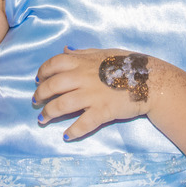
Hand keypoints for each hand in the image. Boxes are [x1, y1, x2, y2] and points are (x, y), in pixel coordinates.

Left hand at [34, 47, 156, 140]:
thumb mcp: (103, 52)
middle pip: (52, 86)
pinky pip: (83, 123)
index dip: (42, 72)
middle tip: (35, 101)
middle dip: (40, 95)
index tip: (37, 80)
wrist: (150, 81)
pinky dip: (72, 131)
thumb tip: (65, 50)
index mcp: (82, 62)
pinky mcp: (102, 111)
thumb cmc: (128, 64)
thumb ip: (82, 53)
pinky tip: (66, 136)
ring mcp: (92, 95)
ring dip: (48, 113)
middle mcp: (83, 78)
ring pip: (61, 105)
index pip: (53, 64)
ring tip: (42, 119)